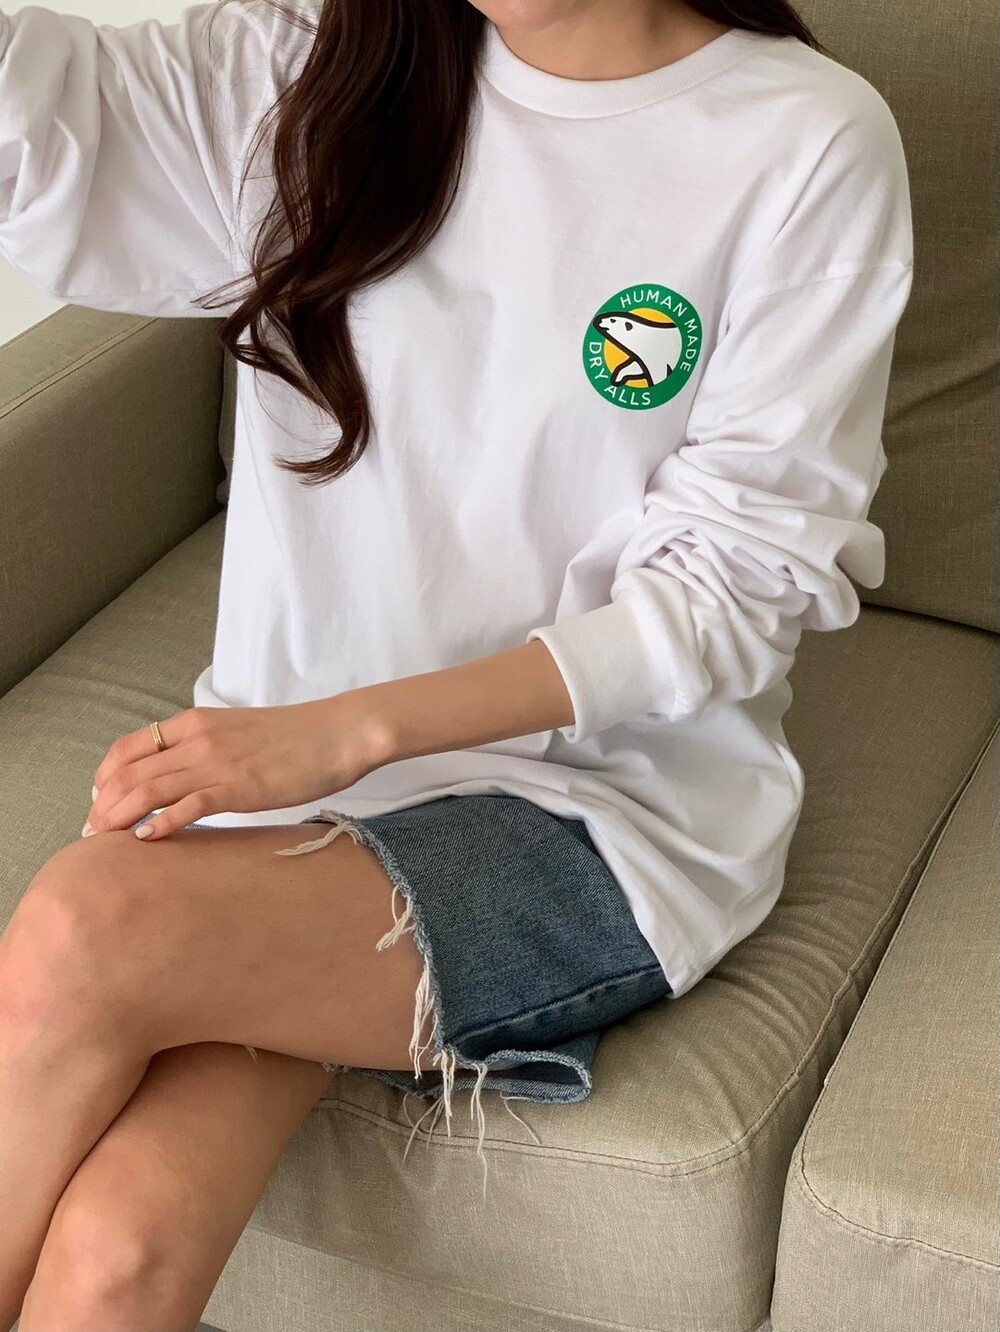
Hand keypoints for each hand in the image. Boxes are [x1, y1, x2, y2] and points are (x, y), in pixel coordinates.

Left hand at [83, 694, 390, 840]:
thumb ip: (208, 747)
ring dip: (119, 816)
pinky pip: (187, 806)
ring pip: (149, 790)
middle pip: (130, 772)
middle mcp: (199, 739)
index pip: (130, 746)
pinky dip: (160, 823)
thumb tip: (186, 774)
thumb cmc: (297, 736)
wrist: (338, 732)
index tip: (97, 800)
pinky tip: (145, 839)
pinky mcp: (239, 788)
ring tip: (103, 839)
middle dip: (102, 803)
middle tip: (91, 830)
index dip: (104, 775)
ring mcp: (218, 763)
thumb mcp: (240, 731)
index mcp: (197, 722)